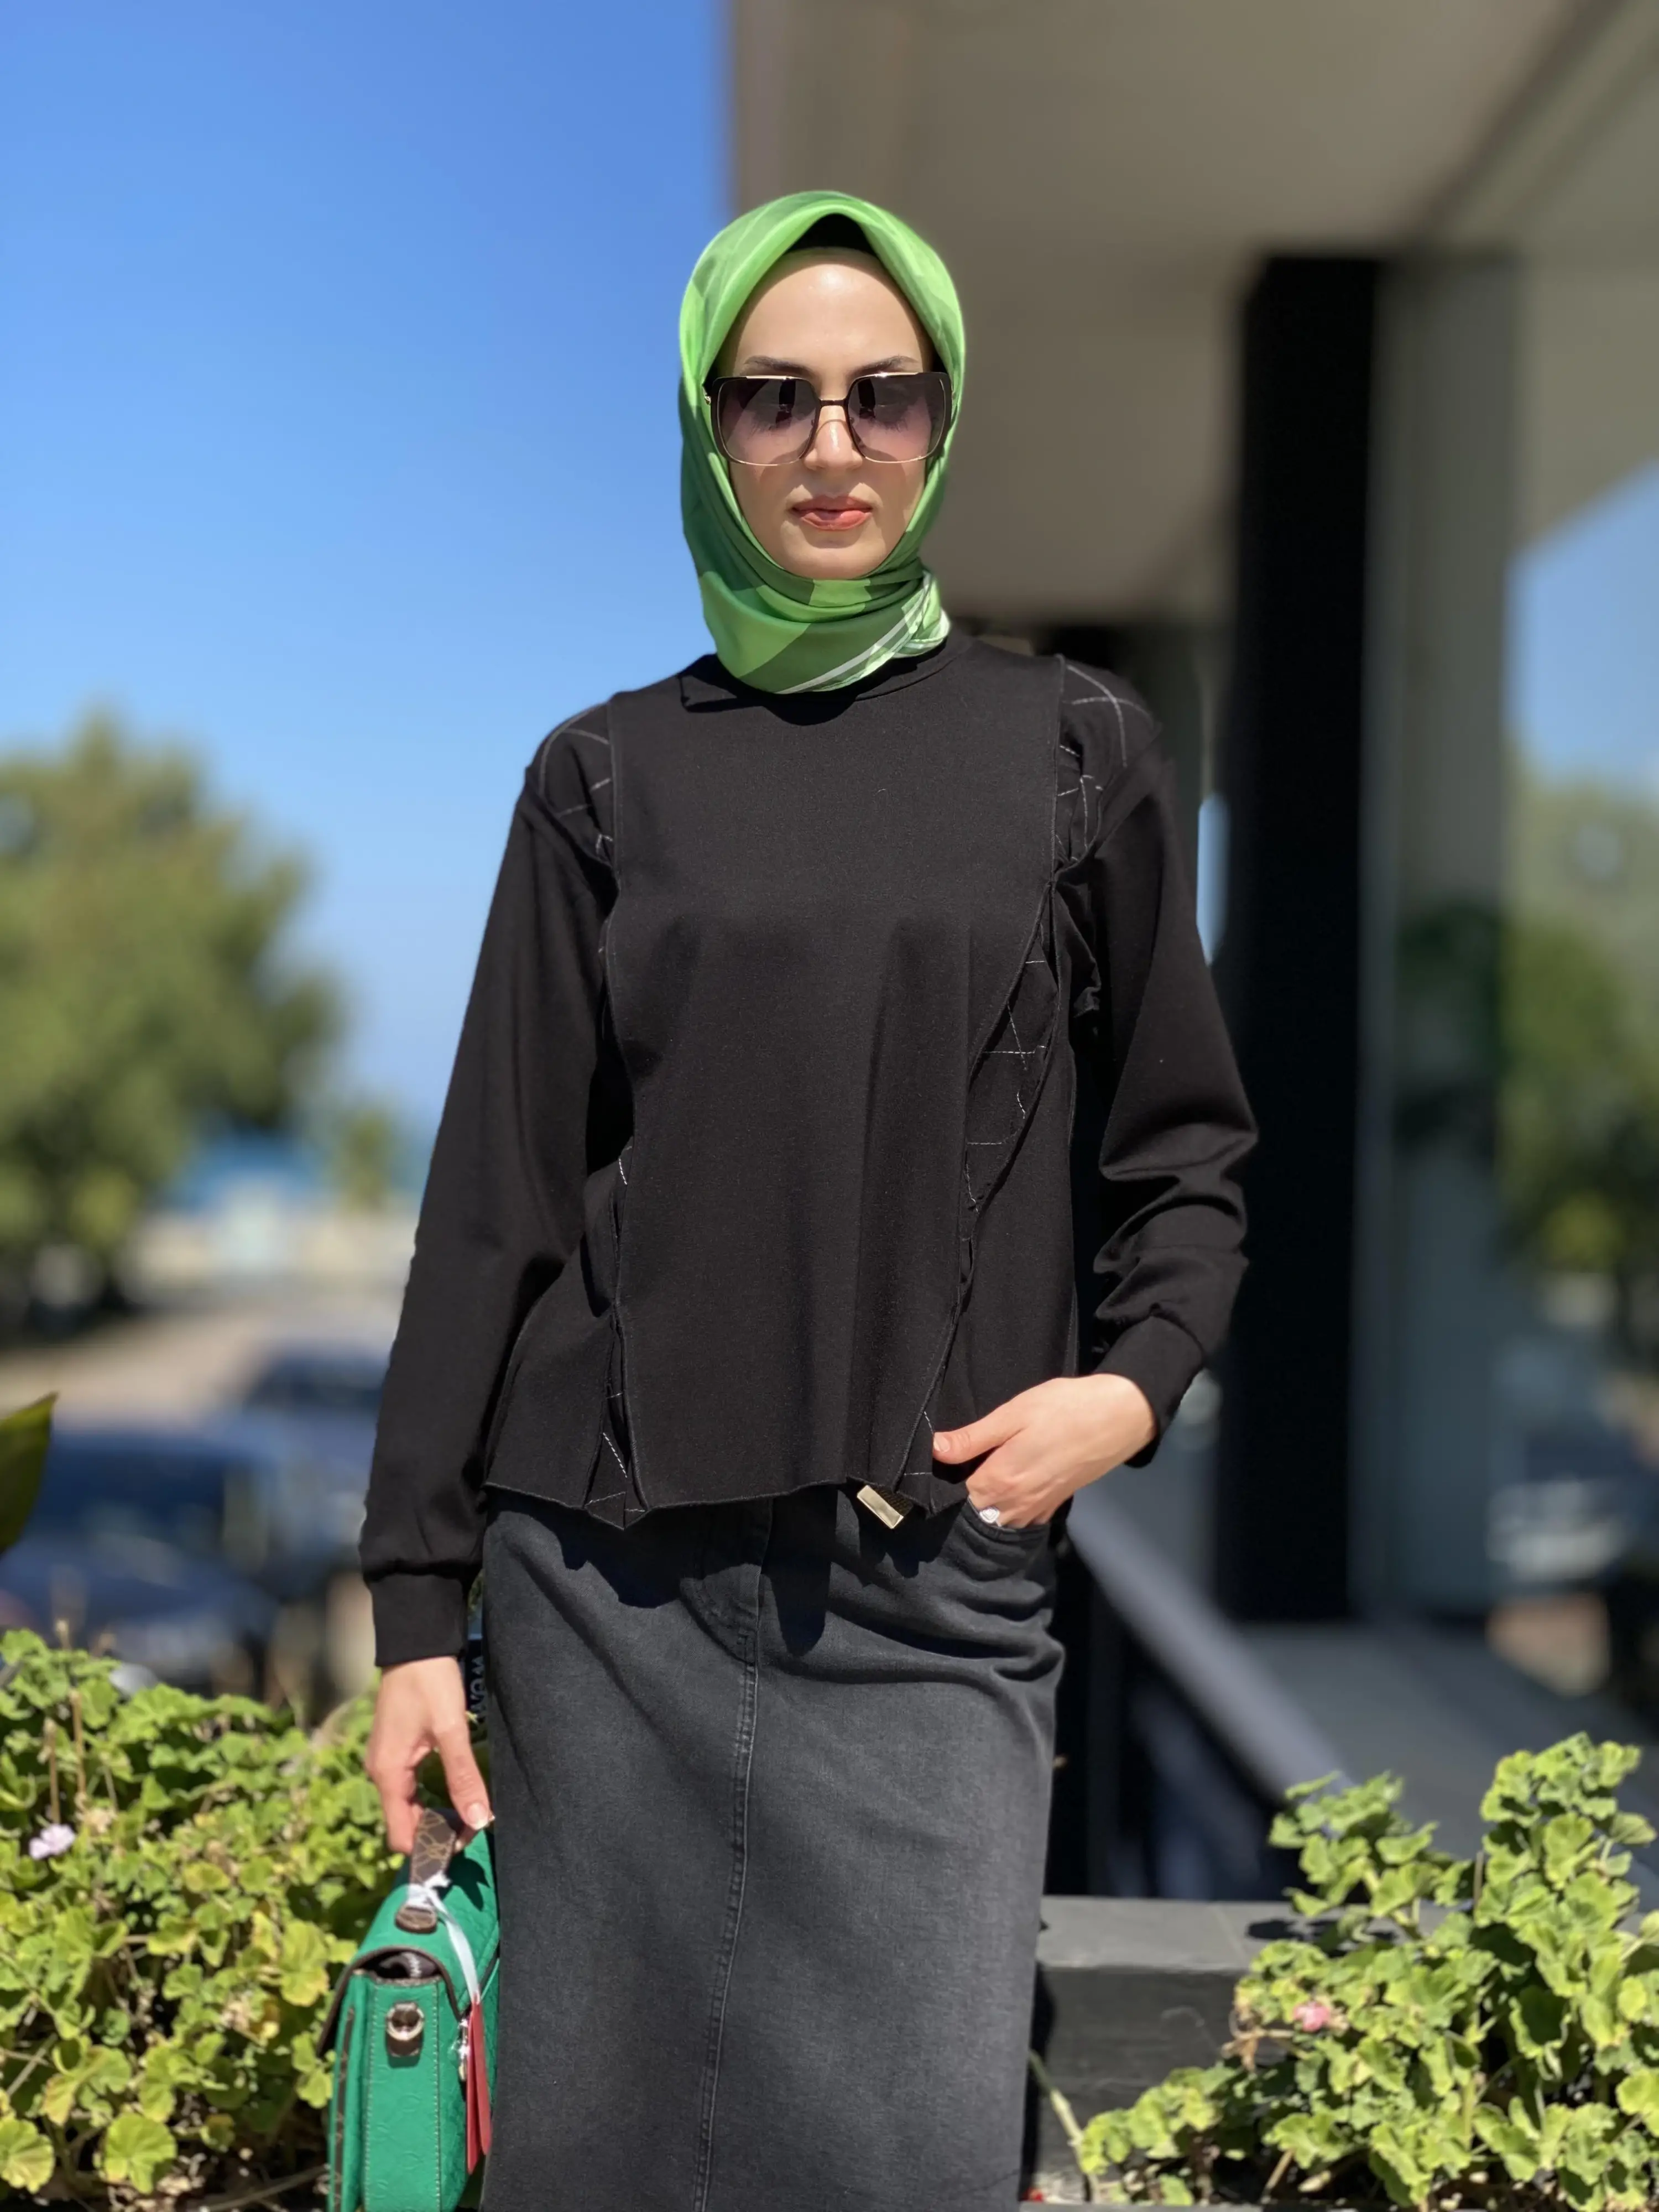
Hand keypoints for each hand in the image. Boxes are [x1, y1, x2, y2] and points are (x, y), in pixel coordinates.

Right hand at [365, 1656, 491, 1854]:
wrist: (416, 1643)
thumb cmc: (430, 1683)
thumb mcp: (450, 1729)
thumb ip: (463, 1776)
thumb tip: (480, 1820)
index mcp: (387, 1773)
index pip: (400, 1835)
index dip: (428, 1848)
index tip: (460, 1847)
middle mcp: (381, 1773)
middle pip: (404, 1823)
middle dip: (436, 1833)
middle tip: (474, 1830)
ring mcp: (387, 1761)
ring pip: (408, 1806)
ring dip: (435, 1817)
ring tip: (469, 1816)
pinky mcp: (396, 1750)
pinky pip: (410, 1788)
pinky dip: (430, 1799)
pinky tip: (455, 1795)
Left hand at [932, 1374, 1156, 1527]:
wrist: (1118, 1417)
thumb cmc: (1064, 1408)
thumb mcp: (1012, 1414)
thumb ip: (972, 1438)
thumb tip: (934, 1449)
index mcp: (1001, 1480)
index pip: (956, 1495)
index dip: (950, 1477)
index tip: (950, 1460)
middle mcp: (1017, 1504)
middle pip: (976, 1509)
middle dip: (967, 1492)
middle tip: (970, 1462)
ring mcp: (1038, 1508)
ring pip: (998, 1517)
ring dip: (989, 1501)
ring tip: (991, 1470)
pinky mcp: (1054, 1505)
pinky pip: (1021, 1516)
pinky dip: (1011, 1506)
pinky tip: (1014, 1481)